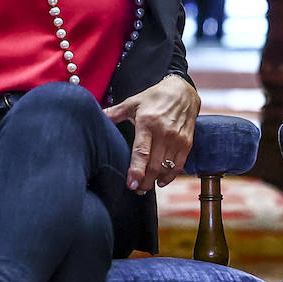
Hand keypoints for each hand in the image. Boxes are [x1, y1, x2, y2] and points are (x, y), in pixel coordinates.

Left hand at [103, 74, 199, 192]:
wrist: (182, 91)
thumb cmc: (154, 97)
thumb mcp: (132, 102)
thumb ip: (114, 113)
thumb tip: (96, 116)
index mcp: (147, 123)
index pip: (142, 152)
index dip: (136, 171)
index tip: (131, 184)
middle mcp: (164, 132)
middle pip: (154, 165)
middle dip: (144, 182)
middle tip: (135, 190)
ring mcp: (177, 139)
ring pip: (166, 168)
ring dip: (155, 181)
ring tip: (145, 187)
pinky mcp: (187, 143)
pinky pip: (179, 165)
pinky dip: (170, 176)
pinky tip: (161, 181)